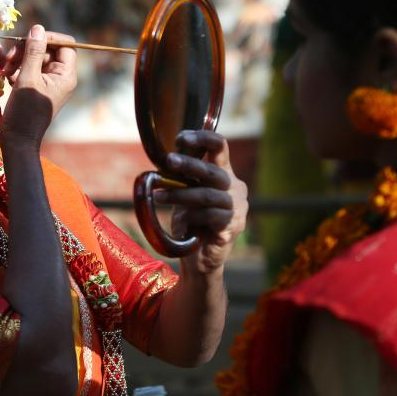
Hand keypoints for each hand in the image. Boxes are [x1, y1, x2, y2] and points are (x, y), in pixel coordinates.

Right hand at [0, 24, 76, 146]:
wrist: (17, 139)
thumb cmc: (25, 111)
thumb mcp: (28, 78)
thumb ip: (33, 51)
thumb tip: (38, 28)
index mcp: (66, 75)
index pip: (65, 44)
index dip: (48, 38)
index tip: (28, 40)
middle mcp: (60, 77)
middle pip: (47, 50)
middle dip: (27, 50)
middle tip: (10, 58)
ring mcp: (48, 82)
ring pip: (34, 58)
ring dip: (18, 60)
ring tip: (6, 71)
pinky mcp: (36, 87)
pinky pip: (28, 69)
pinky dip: (17, 70)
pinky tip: (7, 78)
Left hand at [156, 130, 247, 274]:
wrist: (199, 257)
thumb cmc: (191, 221)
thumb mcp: (185, 193)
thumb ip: (182, 177)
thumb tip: (165, 159)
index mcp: (224, 173)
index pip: (220, 147)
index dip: (202, 138)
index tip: (181, 138)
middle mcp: (235, 187)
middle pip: (213, 170)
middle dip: (189, 164)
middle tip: (168, 161)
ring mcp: (237, 207)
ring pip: (208, 195)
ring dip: (180, 194)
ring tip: (159, 196)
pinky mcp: (233, 225)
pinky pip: (210, 215)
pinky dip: (192, 216)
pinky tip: (181, 221)